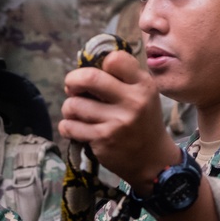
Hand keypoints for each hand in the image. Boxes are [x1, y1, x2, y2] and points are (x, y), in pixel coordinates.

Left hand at [59, 50, 180, 194]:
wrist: (152, 160)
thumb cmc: (142, 122)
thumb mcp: (143, 95)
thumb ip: (121, 79)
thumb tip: (83, 68)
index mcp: (143, 85)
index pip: (115, 60)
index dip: (99, 64)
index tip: (96, 74)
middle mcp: (132, 101)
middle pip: (88, 77)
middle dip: (72, 81)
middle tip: (72, 88)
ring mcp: (117, 122)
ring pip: (73, 104)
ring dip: (69, 108)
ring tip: (77, 113)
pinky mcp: (103, 139)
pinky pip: (70, 126)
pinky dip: (67, 126)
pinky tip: (76, 128)